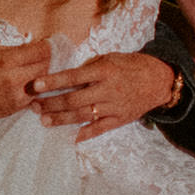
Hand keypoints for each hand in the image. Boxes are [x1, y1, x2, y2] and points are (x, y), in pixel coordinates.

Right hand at [0, 39, 53, 137]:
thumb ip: (9, 49)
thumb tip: (28, 45)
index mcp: (5, 59)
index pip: (40, 50)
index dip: (48, 46)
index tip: (49, 44)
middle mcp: (14, 76)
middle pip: (46, 65)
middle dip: (47, 60)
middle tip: (45, 57)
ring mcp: (18, 93)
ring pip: (44, 80)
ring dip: (43, 74)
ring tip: (37, 69)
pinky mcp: (18, 105)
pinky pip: (36, 94)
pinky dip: (36, 88)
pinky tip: (31, 84)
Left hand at [30, 52, 176, 141]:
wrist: (160, 79)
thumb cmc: (130, 65)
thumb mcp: (109, 58)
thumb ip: (88, 67)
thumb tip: (65, 76)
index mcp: (103, 71)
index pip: (72, 77)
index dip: (52, 82)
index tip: (34, 86)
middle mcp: (108, 90)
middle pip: (73, 99)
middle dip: (50, 104)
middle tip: (33, 106)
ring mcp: (114, 106)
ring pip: (83, 115)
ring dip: (61, 119)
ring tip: (44, 120)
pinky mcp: (121, 119)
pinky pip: (100, 128)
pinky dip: (85, 134)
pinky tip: (70, 137)